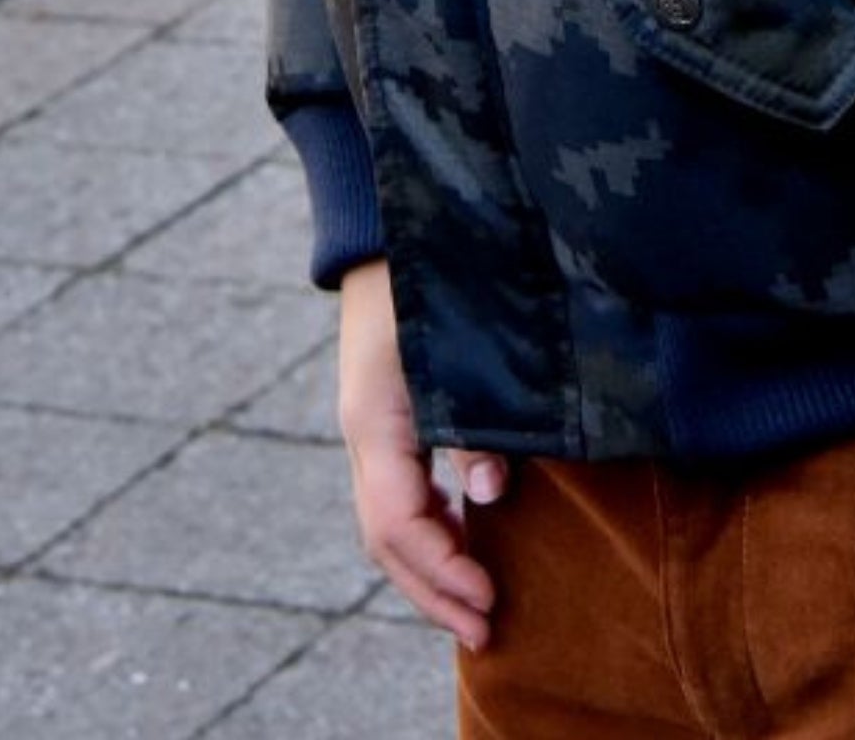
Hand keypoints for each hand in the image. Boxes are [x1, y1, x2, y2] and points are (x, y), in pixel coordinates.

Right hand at [337, 259, 509, 651]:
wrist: (388, 224)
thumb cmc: (430, 274)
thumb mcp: (454, 344)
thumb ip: (474, 419)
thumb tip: (488, 495)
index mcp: (374, 419)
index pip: (397, 522)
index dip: (443, 568)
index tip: (491, 598)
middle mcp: (363, 432)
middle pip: (385, 539)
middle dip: (434, 590)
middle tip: (488, 630)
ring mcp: (369, 426)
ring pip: (386, 522)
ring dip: (429, 569)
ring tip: (477, 603)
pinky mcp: (385, 417)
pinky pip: (396, 494)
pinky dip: (428, 531)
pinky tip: (463, 537)